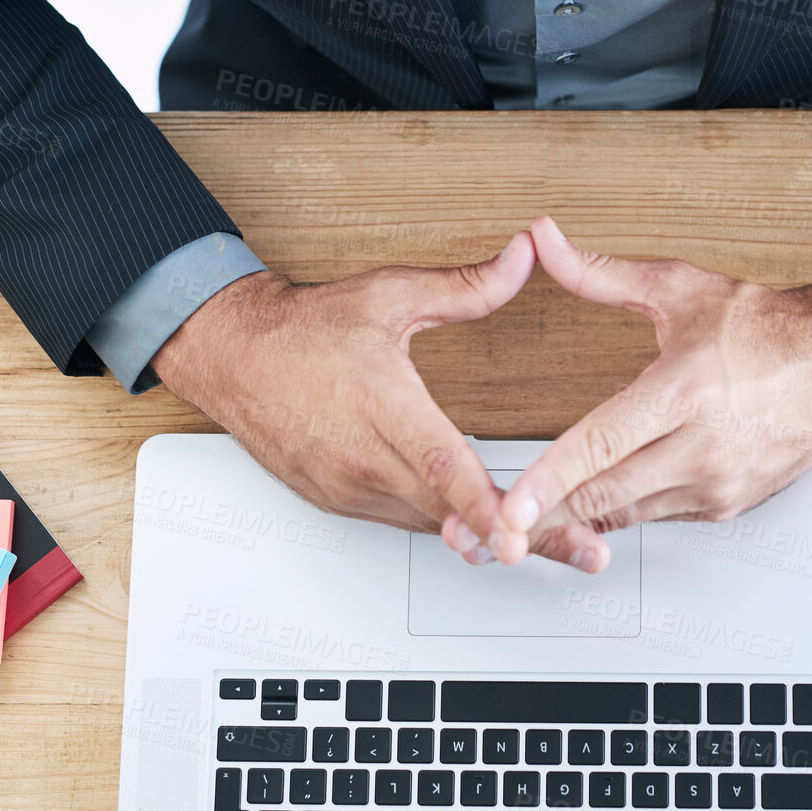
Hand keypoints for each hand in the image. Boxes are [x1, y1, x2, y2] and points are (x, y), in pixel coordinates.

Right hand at [151, 232, 601, 565]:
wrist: (232, 354)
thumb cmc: (305, 328)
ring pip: (429, 524)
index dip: (485, 506)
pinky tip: (481, 534)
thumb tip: (524, 257)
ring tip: (547, 548)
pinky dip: (442, 528)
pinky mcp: (337, 502)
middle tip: (579, 553)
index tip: (521, 537)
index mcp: (381, 404)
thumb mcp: (390, 295)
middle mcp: (363, 456)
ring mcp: (348, 486)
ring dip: (483, 538)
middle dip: (516, 537)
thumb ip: (466, 286)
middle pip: (449, 511)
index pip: (442, 463)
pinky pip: (402, 522)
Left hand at [467, 216, 811, 565]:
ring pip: (627, 513)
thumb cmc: (763, 327)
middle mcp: (702, 445)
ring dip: (579, 515)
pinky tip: (597, 500)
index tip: (512, 505)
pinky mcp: (725, 505)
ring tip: (533, 517)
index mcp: (685, 390)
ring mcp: (716, 483)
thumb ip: (599, 272)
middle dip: (546, 514)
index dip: (550, 479)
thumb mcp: (678, 287)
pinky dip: (622, 508)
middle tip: (497, 526)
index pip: (603, 444)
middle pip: (605, 494)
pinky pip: (656, 516)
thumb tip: (544, 241)